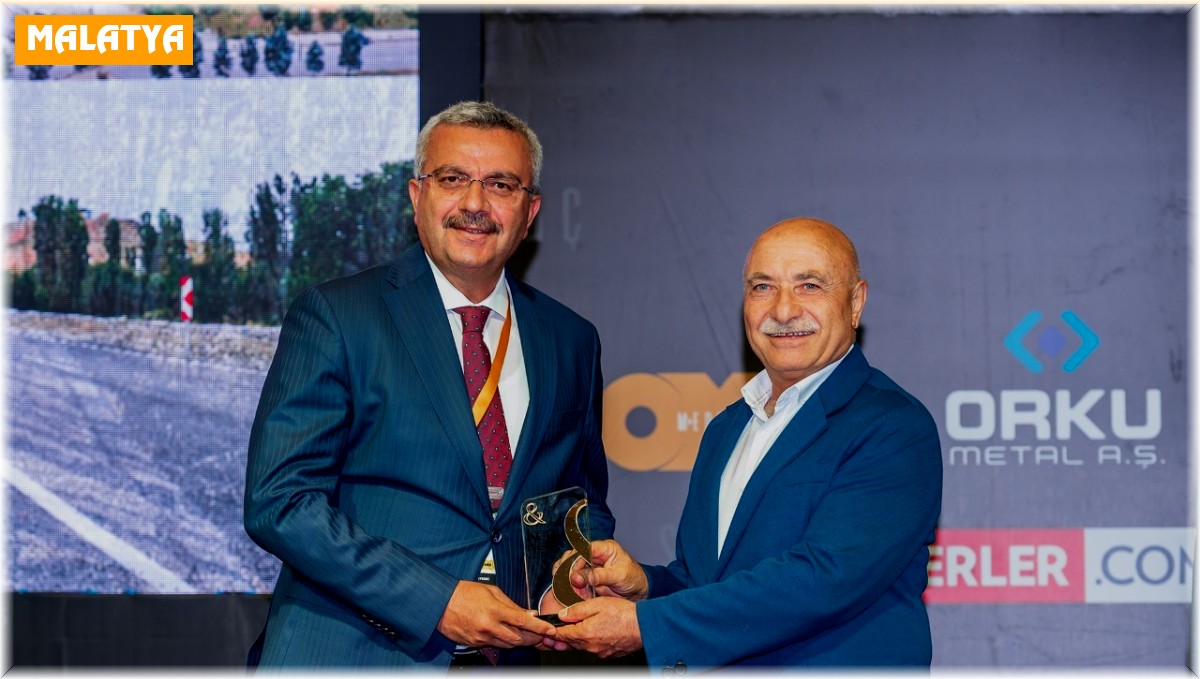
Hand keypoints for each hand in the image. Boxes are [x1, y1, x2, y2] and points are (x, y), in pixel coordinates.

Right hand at [436, 580, 555, 648]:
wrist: (439, 603)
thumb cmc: (463, 593)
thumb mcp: (491, 591)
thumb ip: (511, 604)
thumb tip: (527, 613)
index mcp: (494, 610)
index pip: (523, 621)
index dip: (540, 627)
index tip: (550, 629)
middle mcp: (488, 627)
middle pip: (519, 638)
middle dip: (534, 638)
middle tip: (542, 635)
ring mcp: (481, 638)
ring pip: (508, 645)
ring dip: (520, 641)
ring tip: (528, 635)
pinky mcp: (475, 644)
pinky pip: (495, 645)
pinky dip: (504, 641)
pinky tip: (508, 635)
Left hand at [553, 597, 642, 657]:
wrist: (644, 627)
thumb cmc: (623, 613)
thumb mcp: (597, 604)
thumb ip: (577, 610)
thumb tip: (562, 615)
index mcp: (584, 633)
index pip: (562, 635)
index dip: (553, 632)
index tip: (546, 631)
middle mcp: (590, 646)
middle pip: (570, 643)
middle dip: (561, 639)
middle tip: (549, 639)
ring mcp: (600, 652)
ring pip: (582, 647)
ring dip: (574, 642)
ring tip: (566, 638)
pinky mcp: (609, 654)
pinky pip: (594, 649)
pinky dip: (589, 643)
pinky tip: (590, 637)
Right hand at [574, 539, 648, 600]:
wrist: (638, 591)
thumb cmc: (633, 578)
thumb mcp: (619, 575)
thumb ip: (601, 575)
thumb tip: (583, 577)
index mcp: (604, 548)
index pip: (585, 549)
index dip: (577, 560)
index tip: (573, 573)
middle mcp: (595, 555)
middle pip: (575, 559)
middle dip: (573, 573)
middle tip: (575, 585)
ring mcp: (590, 567)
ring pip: (573, 571)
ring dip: (574, 583)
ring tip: (580, 592)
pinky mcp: (588, 578)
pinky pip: (577, 582)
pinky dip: (577, 589)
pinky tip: (582, 595)